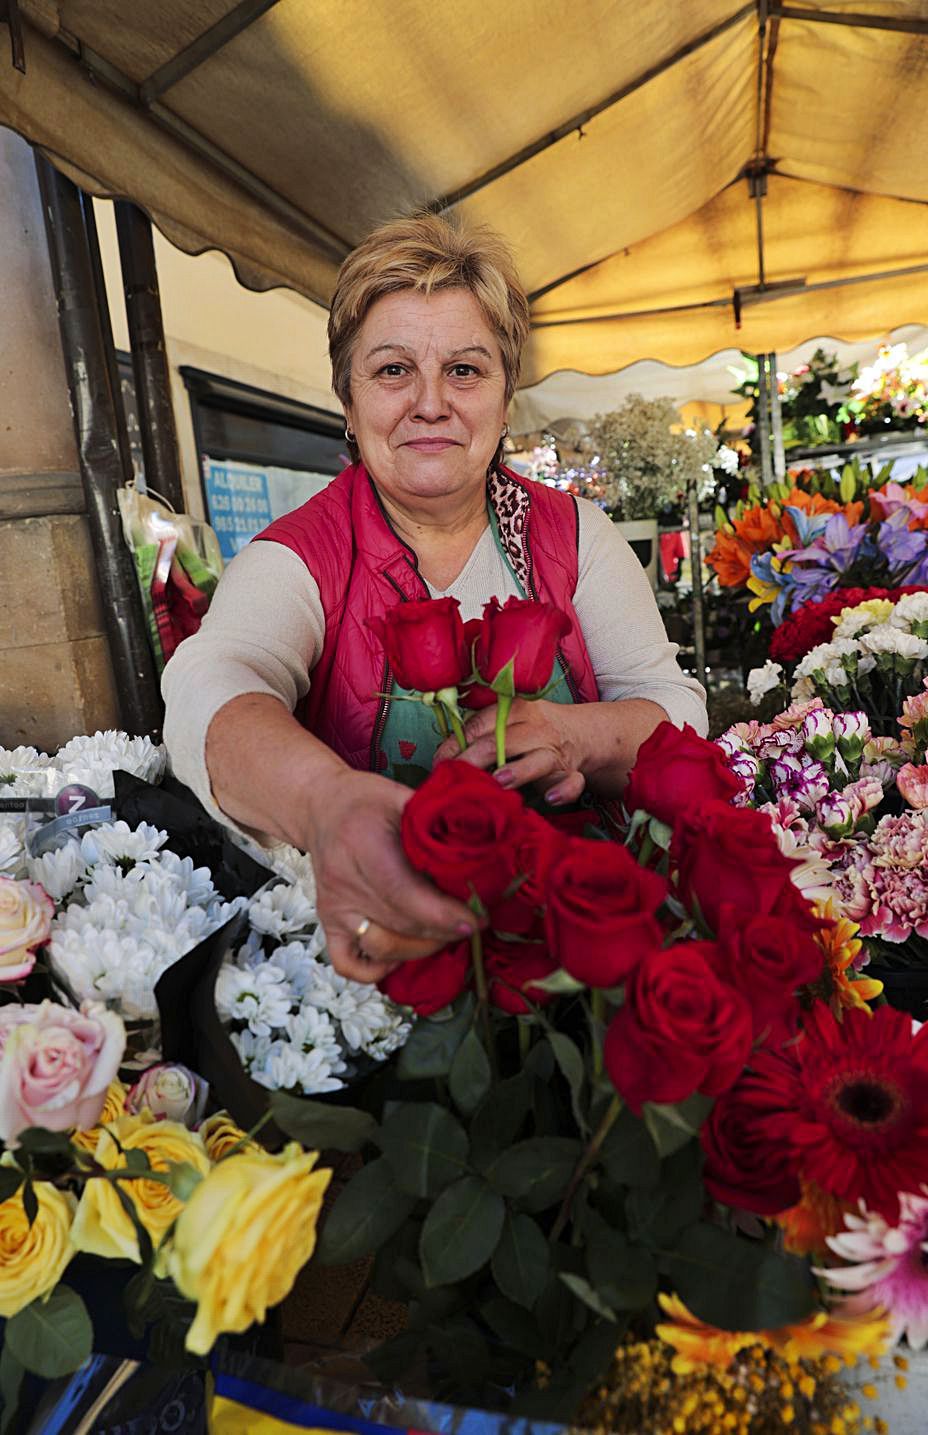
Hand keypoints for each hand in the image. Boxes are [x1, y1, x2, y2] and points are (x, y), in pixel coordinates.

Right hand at [303, 767, 477, 981]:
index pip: (403, 891)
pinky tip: (401, 958)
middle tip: (472, 925)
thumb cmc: (367, 801)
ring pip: (381, 946)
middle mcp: (343, 879)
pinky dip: (375, 972)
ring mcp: (333, 905)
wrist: (320, 807)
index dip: (442, 914)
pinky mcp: (326, 920)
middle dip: (443, 932)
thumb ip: (437, 823)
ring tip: (445, 936)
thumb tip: (482, 852)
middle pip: (399, 923)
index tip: (474, 919)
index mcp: (363, 842)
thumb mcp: (403, 798)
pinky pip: (346, 962)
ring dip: (420, 949)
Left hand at [434, 698, 586, 804]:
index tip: (440, 762)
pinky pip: (572, 781)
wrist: (578, 732)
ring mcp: (554, 750)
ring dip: (519, 770)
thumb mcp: (506, 723)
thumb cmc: (529, 730)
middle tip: (458, 775)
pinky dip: (565, 790)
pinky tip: (551, 798)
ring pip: (538, 759)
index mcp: (514, 710)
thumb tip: (444, 756)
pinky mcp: (569, 772)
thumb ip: (479, 734)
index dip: (457, 744)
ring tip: (500, 781)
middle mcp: (535, 728)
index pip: (480, 725)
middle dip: (477, 758)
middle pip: (503, 741)